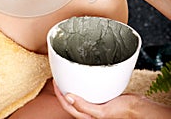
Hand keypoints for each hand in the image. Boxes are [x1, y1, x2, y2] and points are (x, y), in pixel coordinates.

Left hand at [53, 81, 170, 118]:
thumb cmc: (122, 111)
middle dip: (62, 90)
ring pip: (78, 96)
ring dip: (71, 87)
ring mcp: (94, 104)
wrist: (136, 107)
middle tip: (58, 78)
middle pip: (71, 101)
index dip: (59, 95)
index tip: (55, 82)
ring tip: (66, 77)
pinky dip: (81, 85)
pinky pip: (87, 92)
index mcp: (87, 115)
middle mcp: (89, 110)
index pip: (67, 106)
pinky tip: (82, 79)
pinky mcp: (100, 98)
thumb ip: (84, 106)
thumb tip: (68, 97)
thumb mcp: (102, 111)